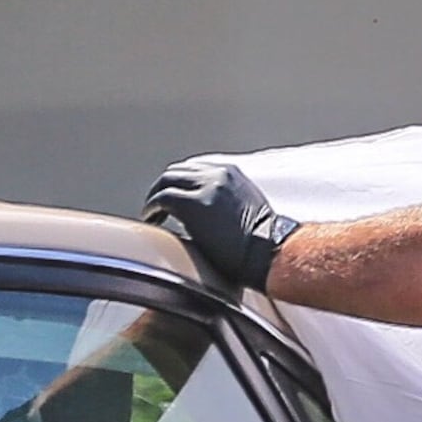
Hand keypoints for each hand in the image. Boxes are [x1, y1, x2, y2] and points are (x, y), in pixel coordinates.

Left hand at [141, 160, 297, 302]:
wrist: (270, 252)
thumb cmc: (264, 243)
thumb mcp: (247, 209)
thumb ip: (227, 202)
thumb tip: (208, 215)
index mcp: (232, 174)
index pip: (196, 169)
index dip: (181, 183)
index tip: (174, 198)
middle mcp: (217, 174)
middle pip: (177, 172)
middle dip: (164, 187)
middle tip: (157, 207)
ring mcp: (204, 187)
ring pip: (166, 181)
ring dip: (156, 197)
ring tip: (152, 214)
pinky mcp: (192, 204)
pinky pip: (161, 199)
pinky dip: (152, 208)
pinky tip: (152, 221)